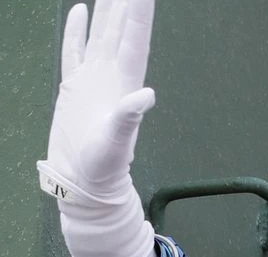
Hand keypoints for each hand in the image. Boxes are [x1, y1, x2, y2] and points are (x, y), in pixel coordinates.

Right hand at [39, 0, 157, 256]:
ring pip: (100, 34)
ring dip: (107, 10)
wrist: (84, 182)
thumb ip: (128, 118)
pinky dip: (77, 30)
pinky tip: (81, 9)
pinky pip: (75, 50)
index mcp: (123, 83)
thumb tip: (146, 95)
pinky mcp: (74, 87)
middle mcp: (112, 76)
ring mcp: (92, 79)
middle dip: (127, 2)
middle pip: (121, 29)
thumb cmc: (103, 168)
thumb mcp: (115, 143)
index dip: (139, 12)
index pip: (133, 38)